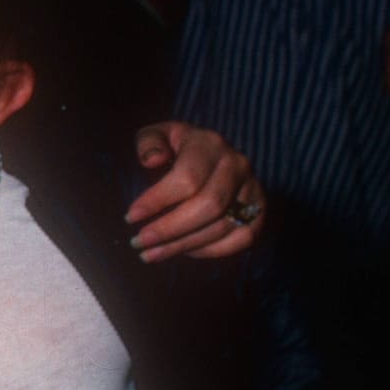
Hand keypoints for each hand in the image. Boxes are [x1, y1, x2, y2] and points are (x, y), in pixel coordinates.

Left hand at [125, 121, 264, 260]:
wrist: (212, 155)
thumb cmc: (177, 148)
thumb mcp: (160, 135)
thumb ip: (149, 142)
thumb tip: (152, 160)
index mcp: (210, 144)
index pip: (187, 178)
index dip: (158, 200)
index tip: (130, 217)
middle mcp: (237, 166)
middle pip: (208, 205)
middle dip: (170, 229)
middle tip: (139, 242)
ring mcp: (253, 189)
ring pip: (222, 226)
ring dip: (183, 245)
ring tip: (150, 254)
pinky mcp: (259, 212)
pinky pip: (241, 239)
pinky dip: (210, 251)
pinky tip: (183, 252)